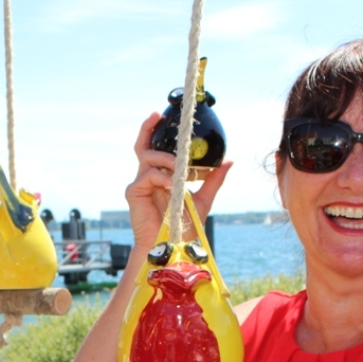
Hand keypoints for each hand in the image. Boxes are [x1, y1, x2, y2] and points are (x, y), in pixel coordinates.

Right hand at [124, 114, 232, 250]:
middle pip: (143, 145)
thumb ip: (213, 179)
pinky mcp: (133, 193)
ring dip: (166, 158)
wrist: (171, 246)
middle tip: (157, 115)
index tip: (167, 117)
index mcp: (161, 174)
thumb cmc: (183, 225)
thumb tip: (229, 161)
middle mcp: (148, 175)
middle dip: (149, 128)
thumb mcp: (203, 198)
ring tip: (180, 167)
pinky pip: (147, 175)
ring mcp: (140, 183)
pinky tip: (172, 185)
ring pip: (148, 157)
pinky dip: (161, 177)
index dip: (159, 131)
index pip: (157, 147)